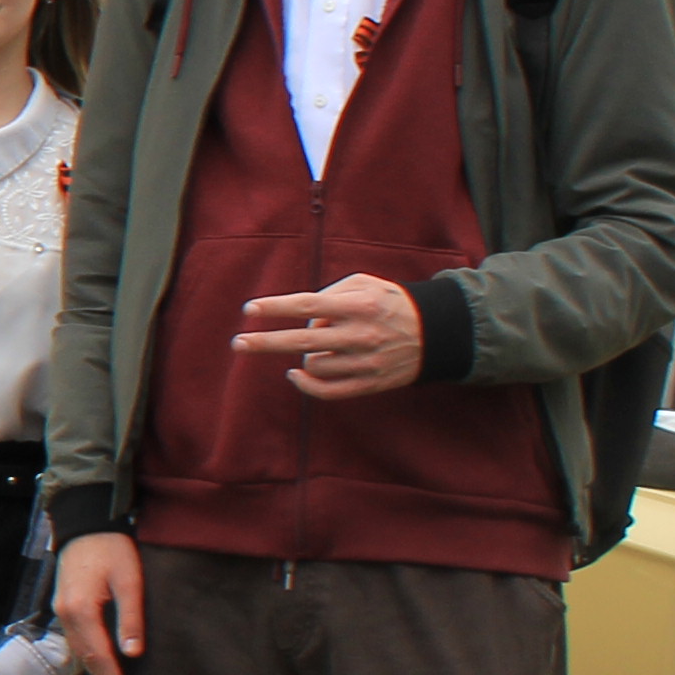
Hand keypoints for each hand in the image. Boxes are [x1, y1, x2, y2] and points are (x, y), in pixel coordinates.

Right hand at [53, 533, 146, 674]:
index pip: (99, 655)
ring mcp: (61, 610)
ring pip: (78, 650)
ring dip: (96, 670)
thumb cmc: (113, 549)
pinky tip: (102, 660)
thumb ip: (130, 618)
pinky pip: (76, 638)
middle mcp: (65, 614)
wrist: (87, 525)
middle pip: (85, 657)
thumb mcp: (130, 582)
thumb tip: (133, 653)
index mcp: (81, 610)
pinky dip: (89, 654)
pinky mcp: (64, 605)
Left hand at [237, 271, 425, 399]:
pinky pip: (327, 390)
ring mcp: (365, 362)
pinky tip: (296, 373)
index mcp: (358, 305)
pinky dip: (306, 384)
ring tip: (320, 345)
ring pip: (313, 364)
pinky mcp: (369, 383)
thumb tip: (301, 316)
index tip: (249, 310)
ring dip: (304, 355)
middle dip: (265, 342)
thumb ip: (330, 293)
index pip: (308, 305)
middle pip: (302, 340)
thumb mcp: (365, 284)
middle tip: (238, 343)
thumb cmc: (390, 302)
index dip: (276, 308)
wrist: (436, 333)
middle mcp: (360, 334)